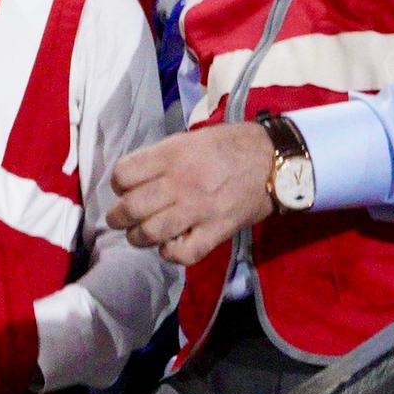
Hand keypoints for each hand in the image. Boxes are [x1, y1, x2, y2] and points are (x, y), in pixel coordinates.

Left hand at [104, 122, 288, 263]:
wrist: (276, 161)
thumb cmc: (233, 145)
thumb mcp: (193, 139)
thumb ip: (164, 157)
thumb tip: (137, 178)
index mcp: (173, 154)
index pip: (124, 175)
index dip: (118, 184)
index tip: (124, 188)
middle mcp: (181, 182)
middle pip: (131, 208)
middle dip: (118, 217)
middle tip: (120, 219)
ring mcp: (199, 209)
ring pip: (150, 233)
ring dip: (138, 238)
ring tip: (140, 235)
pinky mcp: (217, 230)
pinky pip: (183, 253)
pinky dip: (170, 254)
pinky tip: (170, 246)